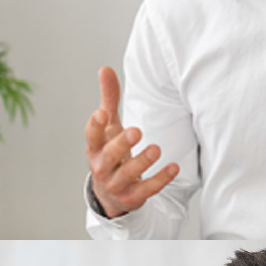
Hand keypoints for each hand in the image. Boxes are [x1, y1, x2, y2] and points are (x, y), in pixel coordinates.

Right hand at [85, 65, 178, 218]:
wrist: (110, 193)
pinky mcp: (133, 196)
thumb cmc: (110, 152)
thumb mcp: (109, 127)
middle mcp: (102, 166)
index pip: (91, 136)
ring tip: (156, 149)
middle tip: (137, 131)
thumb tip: (105, 69)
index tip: (101, 113)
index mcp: (96, 147)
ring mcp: (117, 183)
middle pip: (109, 156)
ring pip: (128, 174)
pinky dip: (160, 179)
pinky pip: (147, 189)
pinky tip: (173, 167)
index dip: (95, 126)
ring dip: (142, 162)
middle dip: (122, 144)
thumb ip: (109, 99)